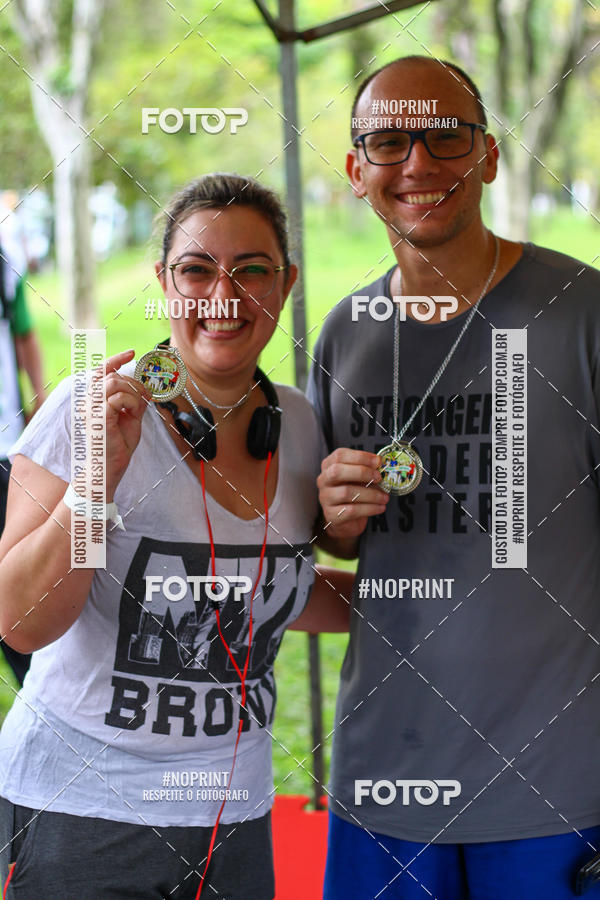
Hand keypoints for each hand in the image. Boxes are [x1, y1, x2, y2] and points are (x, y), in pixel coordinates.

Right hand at [88, 350, 151, 499]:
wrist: (109, 468)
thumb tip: (145, 387)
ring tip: (137, 409)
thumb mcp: (131, 418)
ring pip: (114, 383)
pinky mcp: (98, 417)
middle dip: (134, 384)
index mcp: (93, 400)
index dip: (116, 359)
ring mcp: (91, 408)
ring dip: (133, 394)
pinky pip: (118, 398)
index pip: (101, 371)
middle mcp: (88, 402)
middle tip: (145, 398)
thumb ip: (135, 401)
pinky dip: (132, 403)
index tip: (131, 352)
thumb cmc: (118, 445)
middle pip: (112, 376)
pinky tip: (132, 414)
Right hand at [317, 448, 388, 539]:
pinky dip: (369, 508)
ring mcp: (325, 498)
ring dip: (370, 494)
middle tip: (379, 477)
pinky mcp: (331, 515)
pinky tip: (380, 507)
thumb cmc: (354, 493)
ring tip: (384, 497)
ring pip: (346, 492)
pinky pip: (351, 510)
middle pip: (337, 471)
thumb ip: (367, 470)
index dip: (360, 456)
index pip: (339, 455)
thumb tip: (381, 465)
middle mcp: (323, 480)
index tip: (377, 461)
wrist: (346, 519)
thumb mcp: (359, 478)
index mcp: (329, 466)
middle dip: (362, 472)